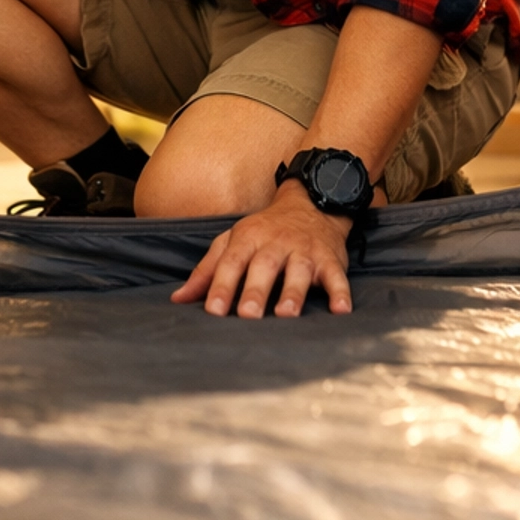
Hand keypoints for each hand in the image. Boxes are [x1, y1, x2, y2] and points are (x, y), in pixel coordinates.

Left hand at [172, 179, 353, 318]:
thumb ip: (207, 270)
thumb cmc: (265, 231)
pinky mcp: (330, 260)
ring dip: (293, 293)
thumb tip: (178, 299)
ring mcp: (304, 250)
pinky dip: (340, 292)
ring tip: (286, 314)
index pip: (231, 262)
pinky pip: (336, 276)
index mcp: (248, 238)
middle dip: (256, 290)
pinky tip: (341, 310)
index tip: (213, 310)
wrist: (312, 204)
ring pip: (299, 271)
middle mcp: (276, 243)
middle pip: (264, 266)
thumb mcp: (233, 241)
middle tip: (248, 315)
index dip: (222, 285)